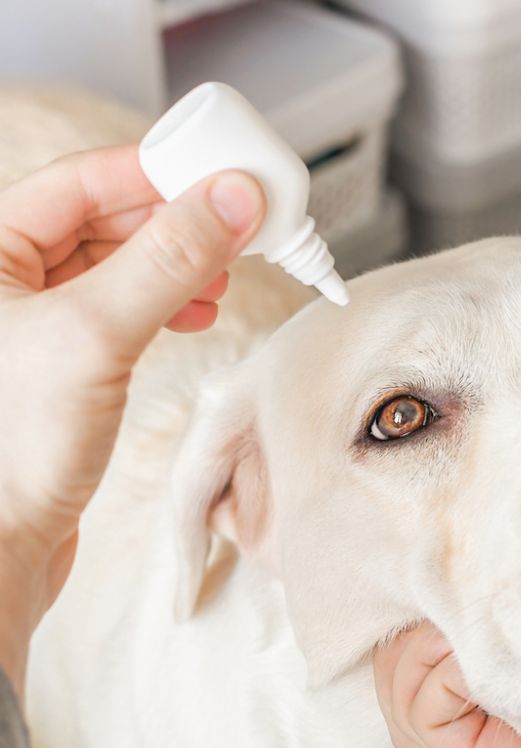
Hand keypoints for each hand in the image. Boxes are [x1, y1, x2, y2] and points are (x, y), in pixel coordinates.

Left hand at [0, 145, 264, 695]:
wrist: (1, 542)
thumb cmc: (11, 446)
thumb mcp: (96, 334)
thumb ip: (168, 259)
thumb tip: (230, 199)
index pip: (83, 179)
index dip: (158, 172)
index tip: (223, 178)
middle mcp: (6, 278)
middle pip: (107, 217)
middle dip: (176, 221)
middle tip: (237, 227)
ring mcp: (37, 320)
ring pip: (120, 263)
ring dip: (178, 264)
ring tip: (221, 277)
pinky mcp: (66, 360)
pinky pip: (124, 306)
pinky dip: (167, 302)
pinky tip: (196, 312)